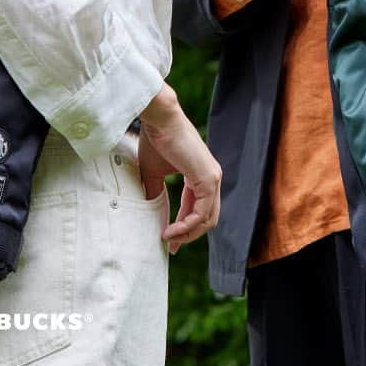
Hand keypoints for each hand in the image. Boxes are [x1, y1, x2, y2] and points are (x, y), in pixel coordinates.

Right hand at [137, 84, 221, 254]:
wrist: (160, 120)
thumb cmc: (156, 140)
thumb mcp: (154, 174)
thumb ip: (157, 195)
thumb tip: (153, 217)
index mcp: (200, 175)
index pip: (198, 209)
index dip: (184, 228)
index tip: (168, 240)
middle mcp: (211, 177)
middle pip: (206, 218)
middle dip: (188, 235)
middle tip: (169, 245)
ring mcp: (213, 178)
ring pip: (207, 219)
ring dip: (187, 234)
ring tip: (167, 238)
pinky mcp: (209, 178)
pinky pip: (202, 213)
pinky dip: (187, 226)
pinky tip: (171, 231)